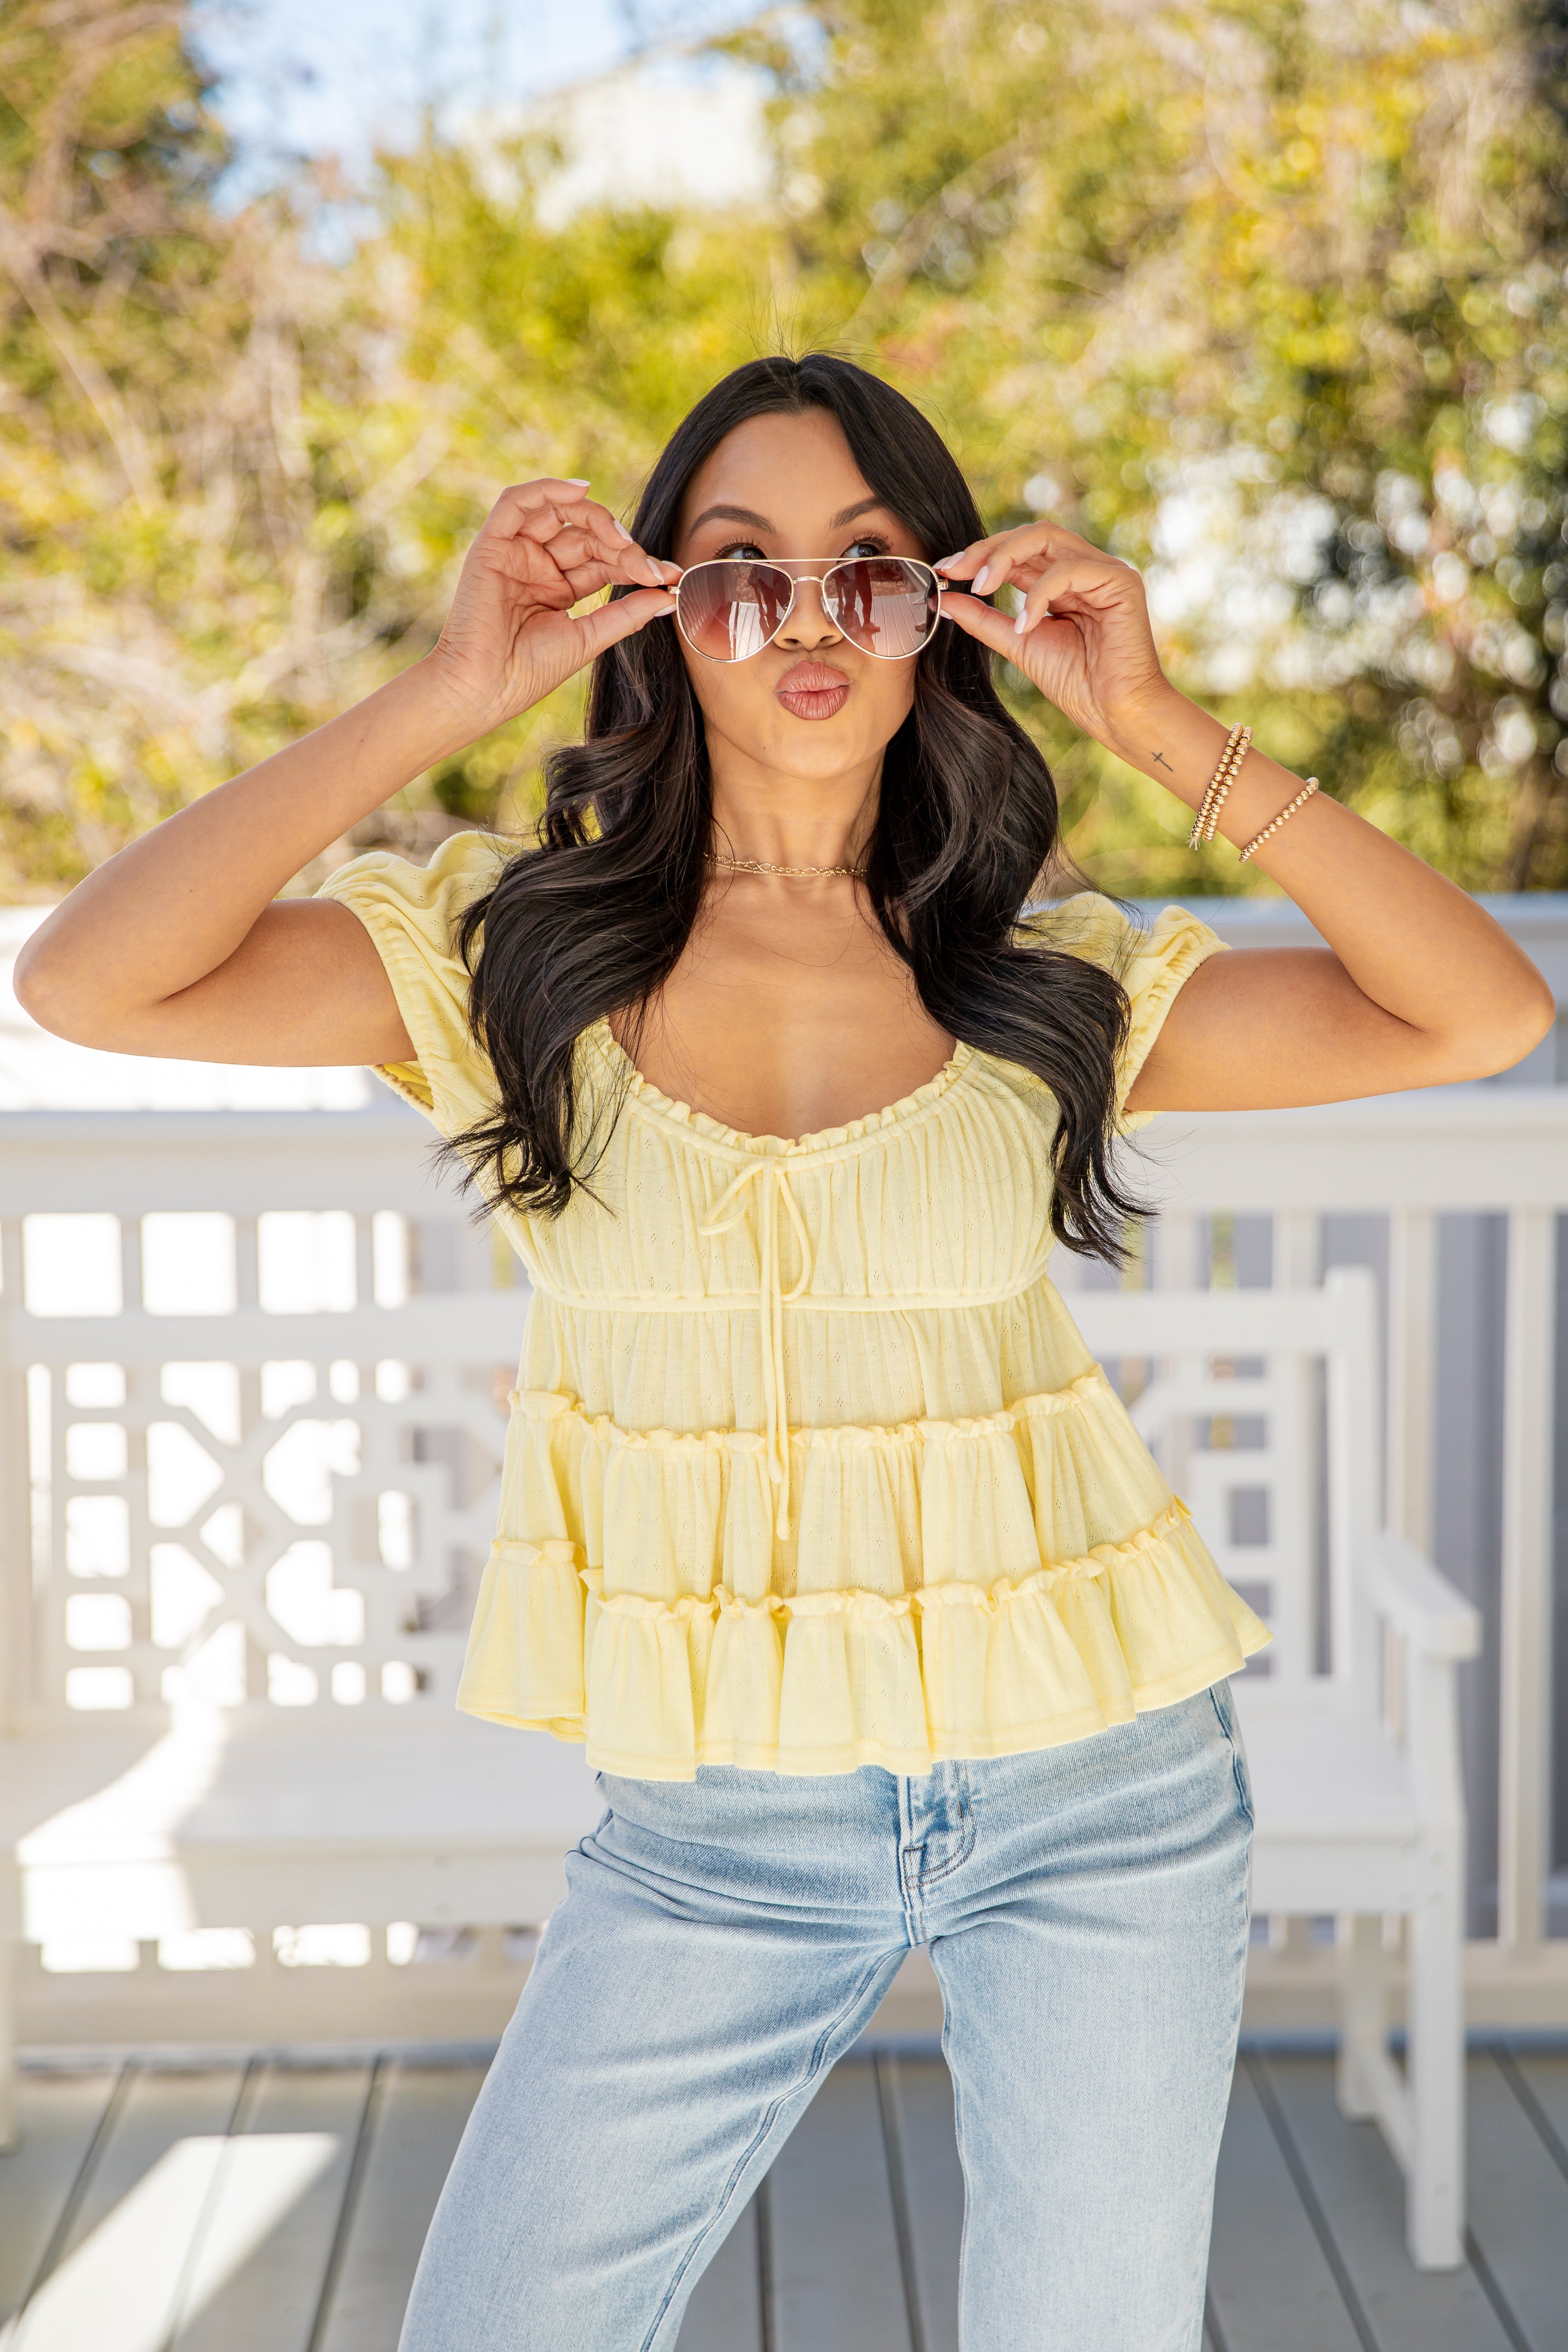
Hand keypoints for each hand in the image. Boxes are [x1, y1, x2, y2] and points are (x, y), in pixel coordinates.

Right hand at [425, 480, 679, 733]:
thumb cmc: (527, 673)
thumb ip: (625, 615)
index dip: (637, 563)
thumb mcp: (587, 639)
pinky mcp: (491, 545)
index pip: (603, 561)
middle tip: (651, 567)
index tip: (670, 576)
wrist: (482, 690)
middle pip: (587, 535)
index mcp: (558, 588)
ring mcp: (514, 553)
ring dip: (595, 518)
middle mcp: (537, 565)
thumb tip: (669, 596)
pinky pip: (517, 502)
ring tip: (622, 539)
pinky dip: (548, 490)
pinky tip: (581, 491)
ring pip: (559, 513)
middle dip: (623, 546)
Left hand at [935, 520, 1170, 756]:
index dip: (979, 555)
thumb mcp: (1019, 644)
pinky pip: (1070, 570)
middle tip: (954, 571)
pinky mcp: (1121, 582)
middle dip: (987, 549)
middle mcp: (1084, 569)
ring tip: (981, 587)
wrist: (1115, 715)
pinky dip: (1040, 593)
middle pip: (1031, 535)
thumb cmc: (1077, 684)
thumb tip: (945, 599)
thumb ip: (985, 620)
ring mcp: (1104, 571)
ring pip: (1048, 538)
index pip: (1018, 551)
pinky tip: (1025, 623)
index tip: (944, 572)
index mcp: (1062, 582)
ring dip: (1006, 558)